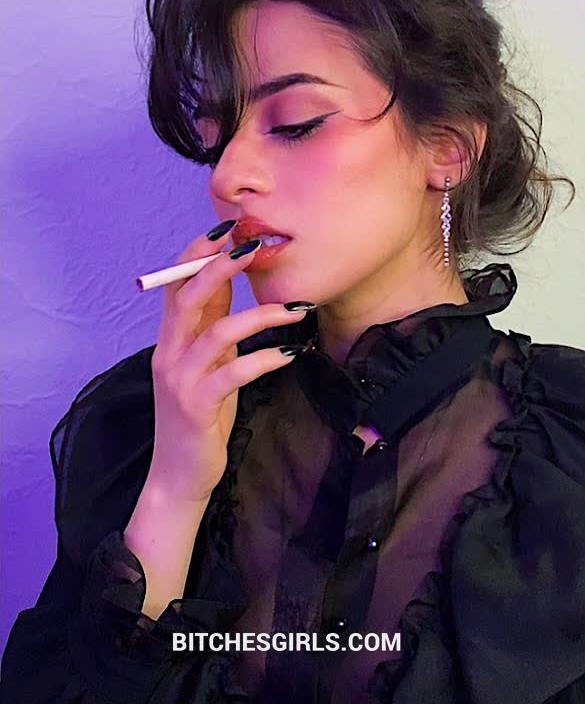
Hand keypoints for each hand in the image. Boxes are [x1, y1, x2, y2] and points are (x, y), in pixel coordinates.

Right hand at [148, 227, 312, 505]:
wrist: (179, 476)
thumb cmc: (199, 415)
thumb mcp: (205, 362)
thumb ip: (212, 323)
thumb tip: (229, 278)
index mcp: (171, 339)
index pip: (178, 282)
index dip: (201, 252)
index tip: (231, 227)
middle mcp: (169, 353)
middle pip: (189, 295)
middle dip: (223, 265)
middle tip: (258, 247)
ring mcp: (180, 380)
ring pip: (217, 332)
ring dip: (260, 315)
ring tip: (297, 309)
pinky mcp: (197, 407)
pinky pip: (234, 374)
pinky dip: (265, 359)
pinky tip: (292, 355)